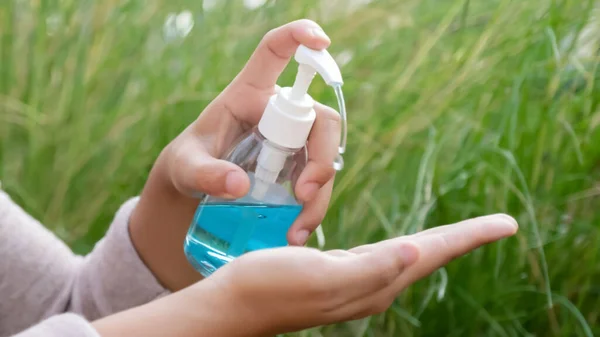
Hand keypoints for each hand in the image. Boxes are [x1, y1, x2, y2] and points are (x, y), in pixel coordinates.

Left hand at [129, 20, 340, 289]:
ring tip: (295, 231)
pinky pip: (318, 184)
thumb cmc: (187, 164)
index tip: (321, 40)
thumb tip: (239, 184)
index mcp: (248, 94)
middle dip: (321, 157)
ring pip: (325, 158)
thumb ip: (205, 174)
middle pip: (319, 121)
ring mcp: (292, 141)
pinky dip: (312, 210)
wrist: (194, 190)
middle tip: (304, 194)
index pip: (274, 53)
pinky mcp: (298, 167)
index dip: (299, 38)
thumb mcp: (185, 168)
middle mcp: (278, 114)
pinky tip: (294, 233)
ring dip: (319, 194)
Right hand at [202, 213, 518, 335]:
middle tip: (499, 225)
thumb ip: (370, 268)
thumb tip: (417, 251)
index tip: (507, 224)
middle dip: (465, 239)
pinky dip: (407, 247)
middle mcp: (373, 285)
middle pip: (431, 256)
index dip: (470, 237)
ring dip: (441, 244)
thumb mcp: (320, 276)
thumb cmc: (270, 286)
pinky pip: (386, 258)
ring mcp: (356, 282)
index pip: (433, 253)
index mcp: (375, 282)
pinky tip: (407, 245)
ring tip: (465, 233)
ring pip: (412, 257)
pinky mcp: (339, 275)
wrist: (236, 304)